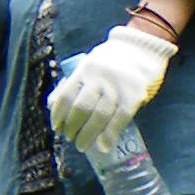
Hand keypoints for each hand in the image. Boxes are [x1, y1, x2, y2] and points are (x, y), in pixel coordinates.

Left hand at [47, 21, 171, 146]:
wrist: (141, 48)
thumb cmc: (109, 62)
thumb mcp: (87, 66)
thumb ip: (72, 84)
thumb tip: (52, 106)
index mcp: (84, 69)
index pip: (65, 96)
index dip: (58, 115)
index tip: (56, 128)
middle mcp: (99, 77)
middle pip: (81, 108)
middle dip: (72, 127)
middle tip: (69, 138)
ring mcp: (118, 86)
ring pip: (100, 115)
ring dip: (88, 134)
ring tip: (82, 145)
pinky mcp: (135, 95)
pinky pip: (120, 119)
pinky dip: (110, 134)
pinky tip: (104, 146)